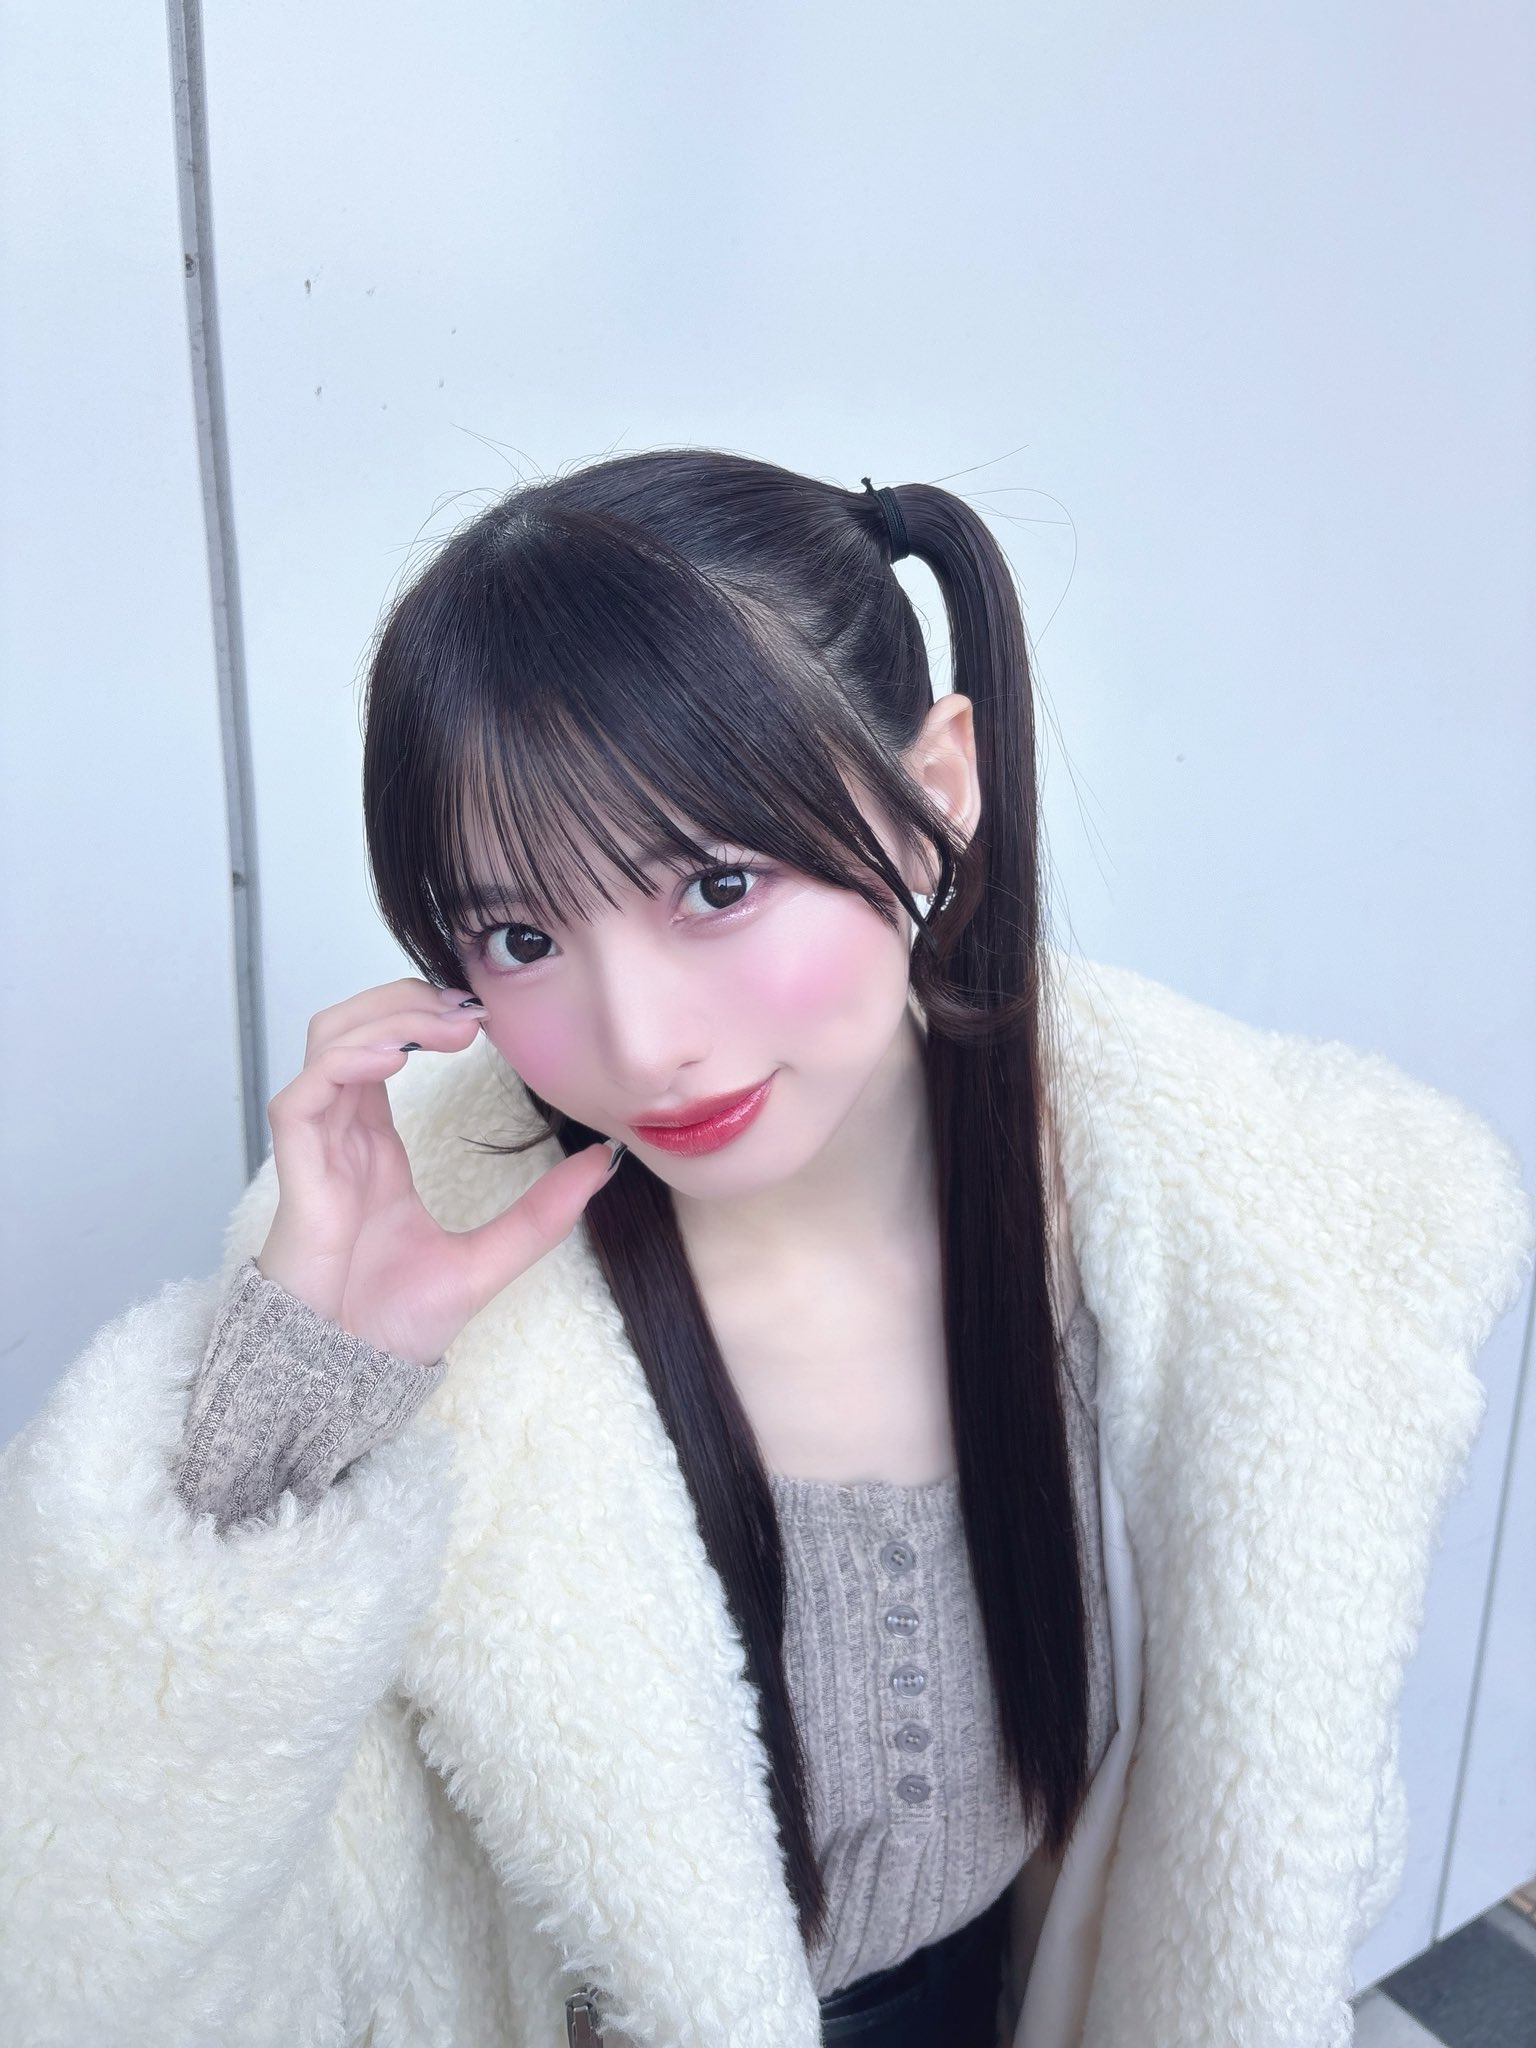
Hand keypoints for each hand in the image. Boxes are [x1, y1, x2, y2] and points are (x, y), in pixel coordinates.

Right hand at [255, 977, 615, 1363]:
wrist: (347, 1376)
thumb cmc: (392, 1324)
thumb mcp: (490, 1257)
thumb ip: (542, 1212)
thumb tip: (600, 1164)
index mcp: (376, 1146)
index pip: (390, 1050)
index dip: (428, 1017)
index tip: (485, 1016)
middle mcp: (343, 1135)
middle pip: (356, 1027)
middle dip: (408, 999)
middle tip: (470, 1007)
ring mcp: (317, 1148)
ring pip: (328, 1043)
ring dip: (384, 1016)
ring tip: (445, 1023)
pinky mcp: (297, 1171)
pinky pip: (303, 1094)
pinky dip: (346, 1062)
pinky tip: (395, 1057)